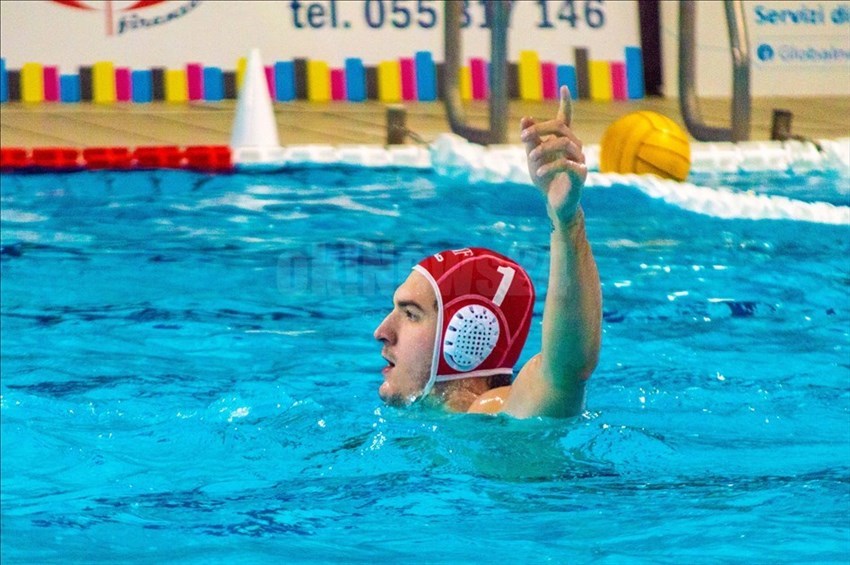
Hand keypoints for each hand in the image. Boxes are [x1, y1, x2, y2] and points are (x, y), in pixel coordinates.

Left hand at [521, 86, 586, 225]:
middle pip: (560, 127)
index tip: (564, 87)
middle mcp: (574, 147)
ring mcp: (579, 160)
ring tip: (531, 159)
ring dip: (544, 148)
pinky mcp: (580, 175)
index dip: (566, 103)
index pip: (566, 118)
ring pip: (564, 143)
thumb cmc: (545, 179)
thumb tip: (525, 118)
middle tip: (524, 136)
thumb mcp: (532, 157)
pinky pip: (567, 164)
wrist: (555, 203)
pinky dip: (550, 166)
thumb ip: (530, 140)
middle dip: (540, 128)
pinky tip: (539, 172)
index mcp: (563, 141)